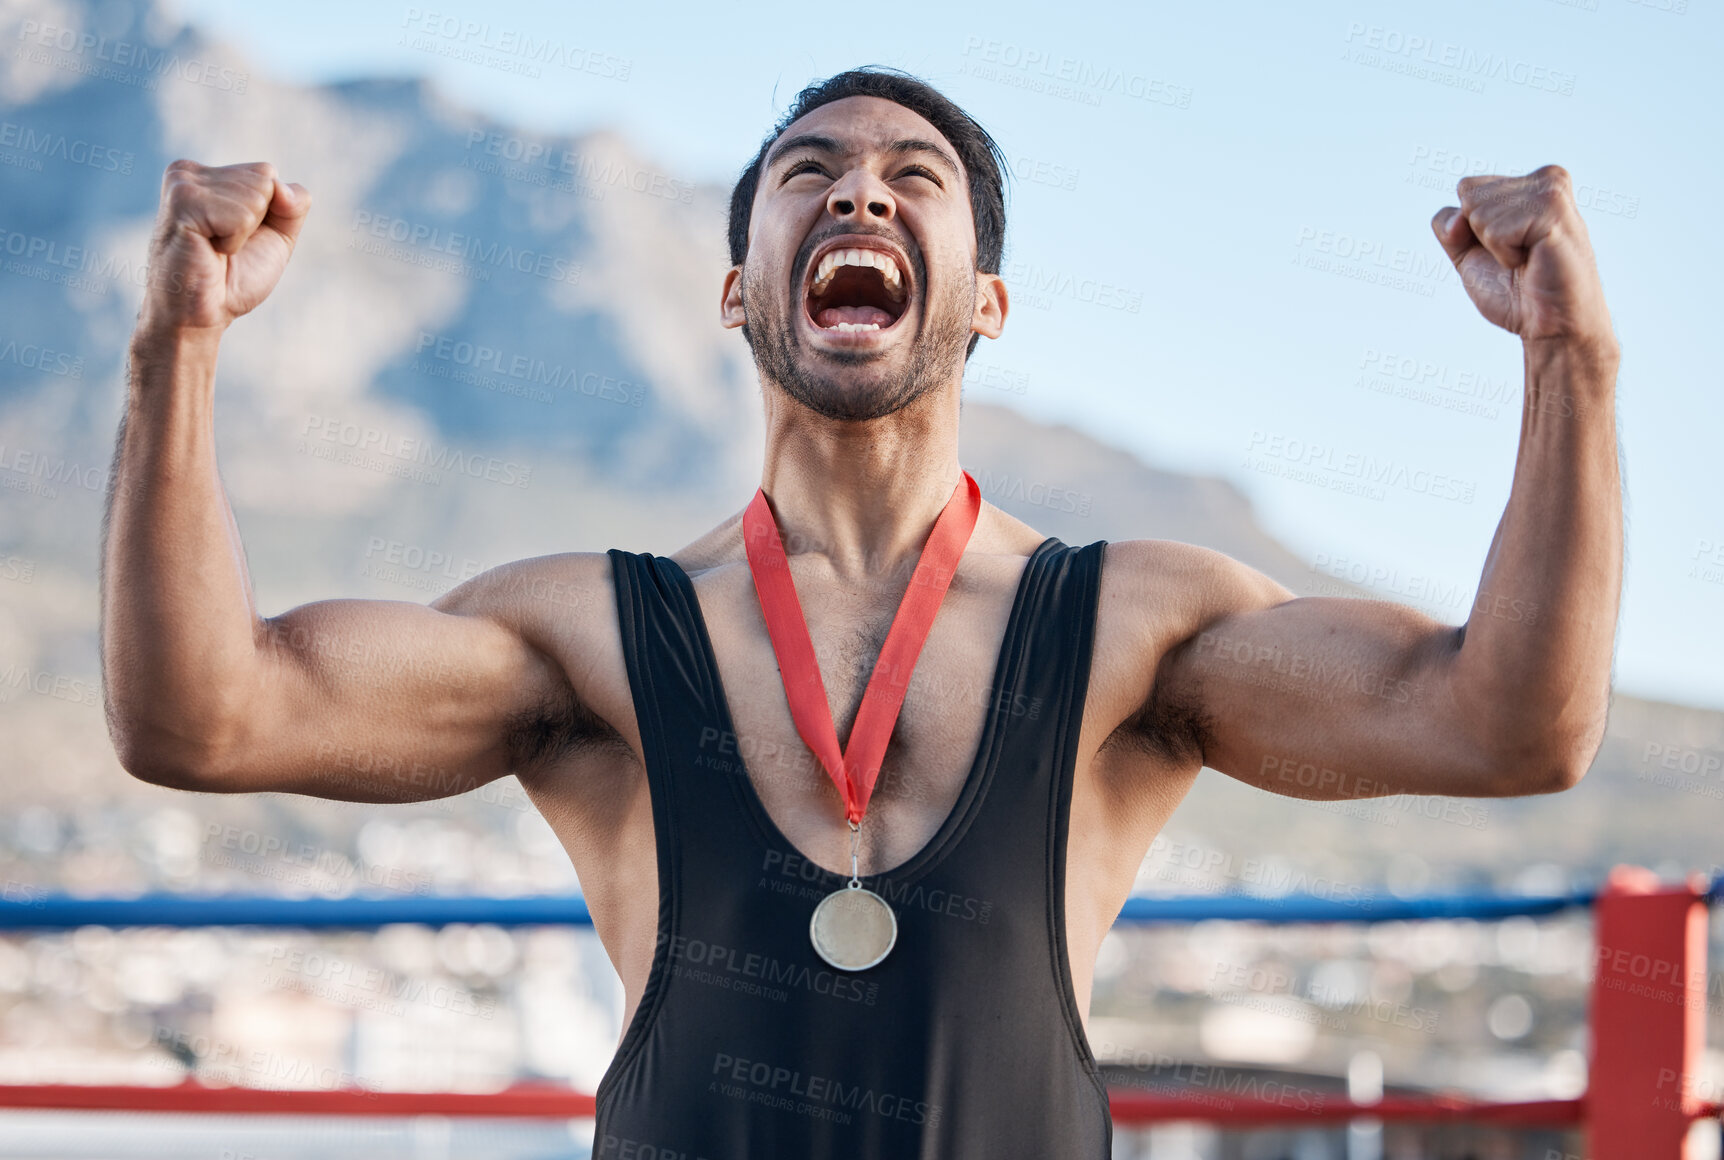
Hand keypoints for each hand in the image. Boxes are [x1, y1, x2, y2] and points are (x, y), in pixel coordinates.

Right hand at [137, 160, 310, 336]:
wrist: (199, 315)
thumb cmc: (233, 279)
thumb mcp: (276, 236)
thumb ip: (292, 204)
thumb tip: (282, 186)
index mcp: (205, 175)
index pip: (266, 172)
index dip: (269, 213)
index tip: (237, 238)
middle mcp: (188, 172)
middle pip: (263, 179)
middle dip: (257, 222)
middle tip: (223, 248)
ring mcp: (181, 183)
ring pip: (256, 195)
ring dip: (243, 234)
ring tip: (213, 249)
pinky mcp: (181, 201)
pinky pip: (241, 215)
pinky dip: (234, 241)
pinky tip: (207, 250)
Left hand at [1432, 165, 1614, 350]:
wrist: (1549, 324)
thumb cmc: (1515, 291)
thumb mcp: (1468, 253)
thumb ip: (1449, 226)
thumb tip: (1457, 221)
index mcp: (1531, 182)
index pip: (1467, 187)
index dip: (1470, 228)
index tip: (1506, 247)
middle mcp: (1546, 179)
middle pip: (1468, 195)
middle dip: (1481, 236)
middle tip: (1519, 256)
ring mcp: (1551, 192)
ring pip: (1478, 211)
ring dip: (1496, 248)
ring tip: (1528, 259)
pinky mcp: (1553, 212)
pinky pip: (1495, 232)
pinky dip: (1505, 255)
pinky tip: (1533, 261)